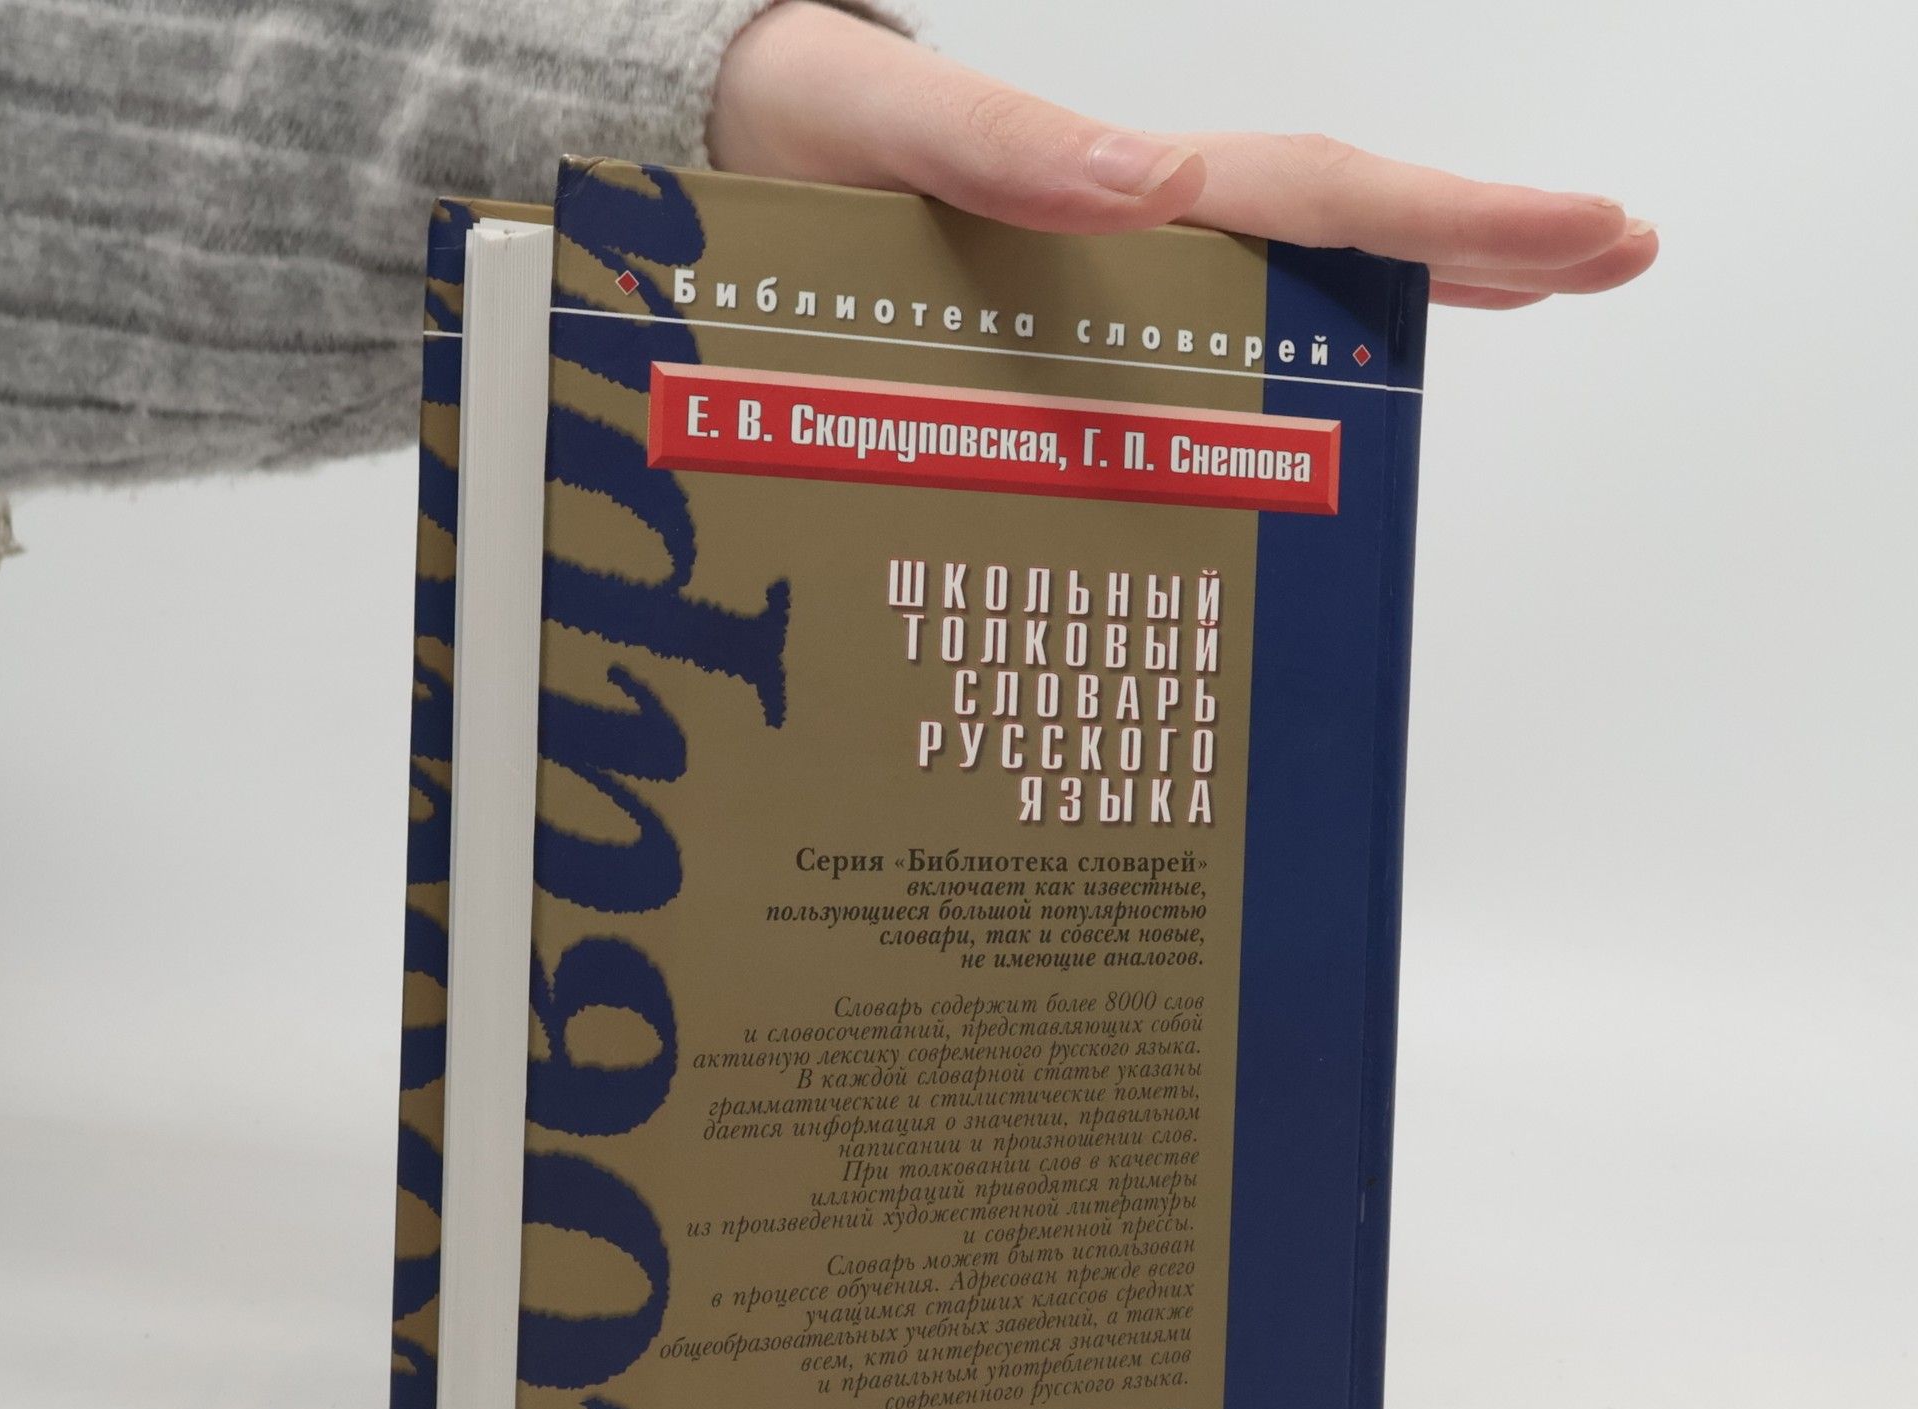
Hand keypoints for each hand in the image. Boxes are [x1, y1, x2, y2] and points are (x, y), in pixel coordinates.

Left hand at [711, 3, 1655, 308]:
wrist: (717, 149)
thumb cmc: (785, 129)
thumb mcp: (870, 117)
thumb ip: (993, 143)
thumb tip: (1151, 179)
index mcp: (1114, 180)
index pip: (1312, 195)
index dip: (1447, 221)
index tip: (1585, 234)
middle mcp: (1135, 223)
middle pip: (1335, 228)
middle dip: (1477, 239)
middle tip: (1619, 254)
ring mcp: (1113, 271)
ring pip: (1292, 276)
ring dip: (1415, 281)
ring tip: (1537, 294)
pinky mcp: (1071, 313)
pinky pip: (1208, 328)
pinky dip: (1294, 339)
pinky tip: (1347, 362)